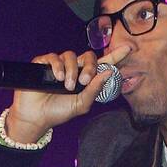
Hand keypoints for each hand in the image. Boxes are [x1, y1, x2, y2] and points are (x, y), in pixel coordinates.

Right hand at [6, 45, 133, 141]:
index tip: (129, 49)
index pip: (102, 64)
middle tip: (85, 81)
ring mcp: (59, 65)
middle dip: (89, 66)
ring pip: (70, 55)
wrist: (37, 117)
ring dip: (72, 70)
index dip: (115, 56)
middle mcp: (74, 68)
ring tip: (67, 86)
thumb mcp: (81, 105)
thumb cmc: (59, 112)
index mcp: (85, 78)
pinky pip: (54, 57)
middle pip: (88, 56)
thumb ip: (94, 90)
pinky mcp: (43, 63)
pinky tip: (58, 77)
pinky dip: (57, 66)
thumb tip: (107, 73)